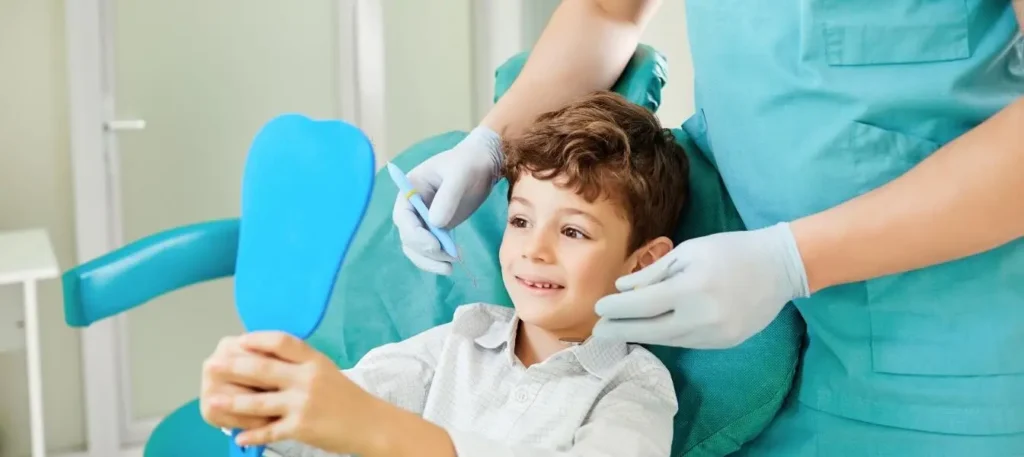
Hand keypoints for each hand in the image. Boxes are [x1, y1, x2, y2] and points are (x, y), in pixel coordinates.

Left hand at [201, 332, 381, 453]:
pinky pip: (269, 431)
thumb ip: (299, 363)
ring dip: (233, 403)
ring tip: (213, 402)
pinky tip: (238, 436)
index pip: (281, 341)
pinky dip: (252, 435)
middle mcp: (307, 378)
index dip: (257, 339)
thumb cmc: (346, 397)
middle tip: (213, 366)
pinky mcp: (302, 427)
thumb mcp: (326, 370)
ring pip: (260, 402)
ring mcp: (304, 403)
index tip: (239, 341)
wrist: (371, 423)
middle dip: (234, 367)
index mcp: (314, 361)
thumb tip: (264, 355)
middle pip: (263, 368)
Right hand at [392, 125, 502, 274]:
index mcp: (410, 190)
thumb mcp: (459, 174)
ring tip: (450, 267)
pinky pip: (431, 248)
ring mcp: (424, 219)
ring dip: (430, 260)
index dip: (414, 234)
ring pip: (417, 247)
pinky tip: (453, 262)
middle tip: (448, 260)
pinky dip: (438, 258)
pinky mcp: (437, 228)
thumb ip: (448, 196)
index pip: (402, 217)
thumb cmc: (468, 163)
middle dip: (425, 251)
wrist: (482, 164)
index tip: (434, 245)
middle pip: (408, 236)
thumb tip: (435, 223)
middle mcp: (412, 207)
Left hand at [593, 222, 809, 348]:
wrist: (779, 267)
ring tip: (621, 328)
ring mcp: (715, 334)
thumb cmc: (730, 250)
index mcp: (690, 289)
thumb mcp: (688, 251)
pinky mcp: (725, 342)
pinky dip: (667, 335)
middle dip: (621, 330)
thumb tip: (623, 289)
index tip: (598, 308)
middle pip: (650, 330)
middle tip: (598, 330)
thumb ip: (654, 273)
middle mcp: (702, 317)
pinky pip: (687, 341)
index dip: (617, 309)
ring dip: (642, 334)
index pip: (642, 306)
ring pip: (668, 340)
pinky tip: (653, 328)